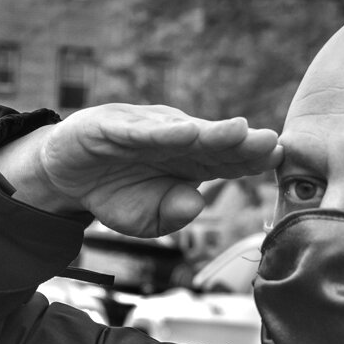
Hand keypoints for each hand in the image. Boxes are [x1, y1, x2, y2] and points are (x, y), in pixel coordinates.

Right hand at [0, 104, 280, 237]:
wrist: (66, 176)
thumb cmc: (114, 194)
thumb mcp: (145, 218)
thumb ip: (171, 214)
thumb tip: (196, 202)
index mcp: (191, 162)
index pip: (228, 160)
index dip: (252, 159)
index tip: (277, 159)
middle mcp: (174, 140)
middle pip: (213, 141)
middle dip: (243, 142)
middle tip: (269, 142)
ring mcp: (145, 129)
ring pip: (182, 130)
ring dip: (211, 131)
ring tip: (238, 132)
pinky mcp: (112, 125)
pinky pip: (139, 130)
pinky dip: (161, 131)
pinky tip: (183, 132)